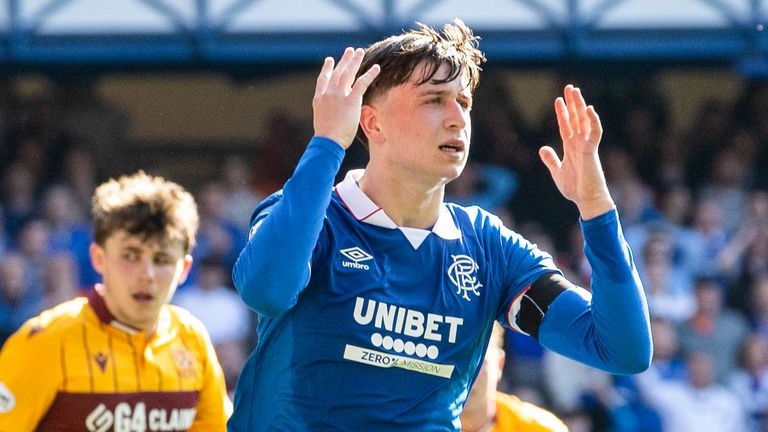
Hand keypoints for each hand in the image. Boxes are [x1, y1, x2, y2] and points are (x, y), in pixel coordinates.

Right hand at [312, 47, 379, 148]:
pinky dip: (370, 74)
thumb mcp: (324, 123)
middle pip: (336, 73)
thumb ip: (330, 115)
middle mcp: (328, 94)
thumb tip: (337, 117)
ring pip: (348, 73)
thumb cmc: (327, 139)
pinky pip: (362, 83)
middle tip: (349, 50)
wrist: (327, 141)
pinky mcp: (350, 100)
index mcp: (319, 100)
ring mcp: (338, 96)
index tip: (329, 60)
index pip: (322, 80)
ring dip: (354, 61)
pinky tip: (376, 67)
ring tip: (359, 51)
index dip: (326, 69)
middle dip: (344, 60)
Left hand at [539, 85, 614, 219]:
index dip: (562, 113)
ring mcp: (586, 146)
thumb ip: (551, 159)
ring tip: (576, 91)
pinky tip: (589, 109)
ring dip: (580, 106)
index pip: (565, 125)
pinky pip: (594, 133)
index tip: (558, 100)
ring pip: (584, 121)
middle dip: (572, 103)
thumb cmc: (575, 188)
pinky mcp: (592, 151)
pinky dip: (593, 121)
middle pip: (575, 119)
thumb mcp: (557, 171)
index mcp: (571, 147)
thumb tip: (542, 148)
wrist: (586, 200)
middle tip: (569, 88)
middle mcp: (579, 143)